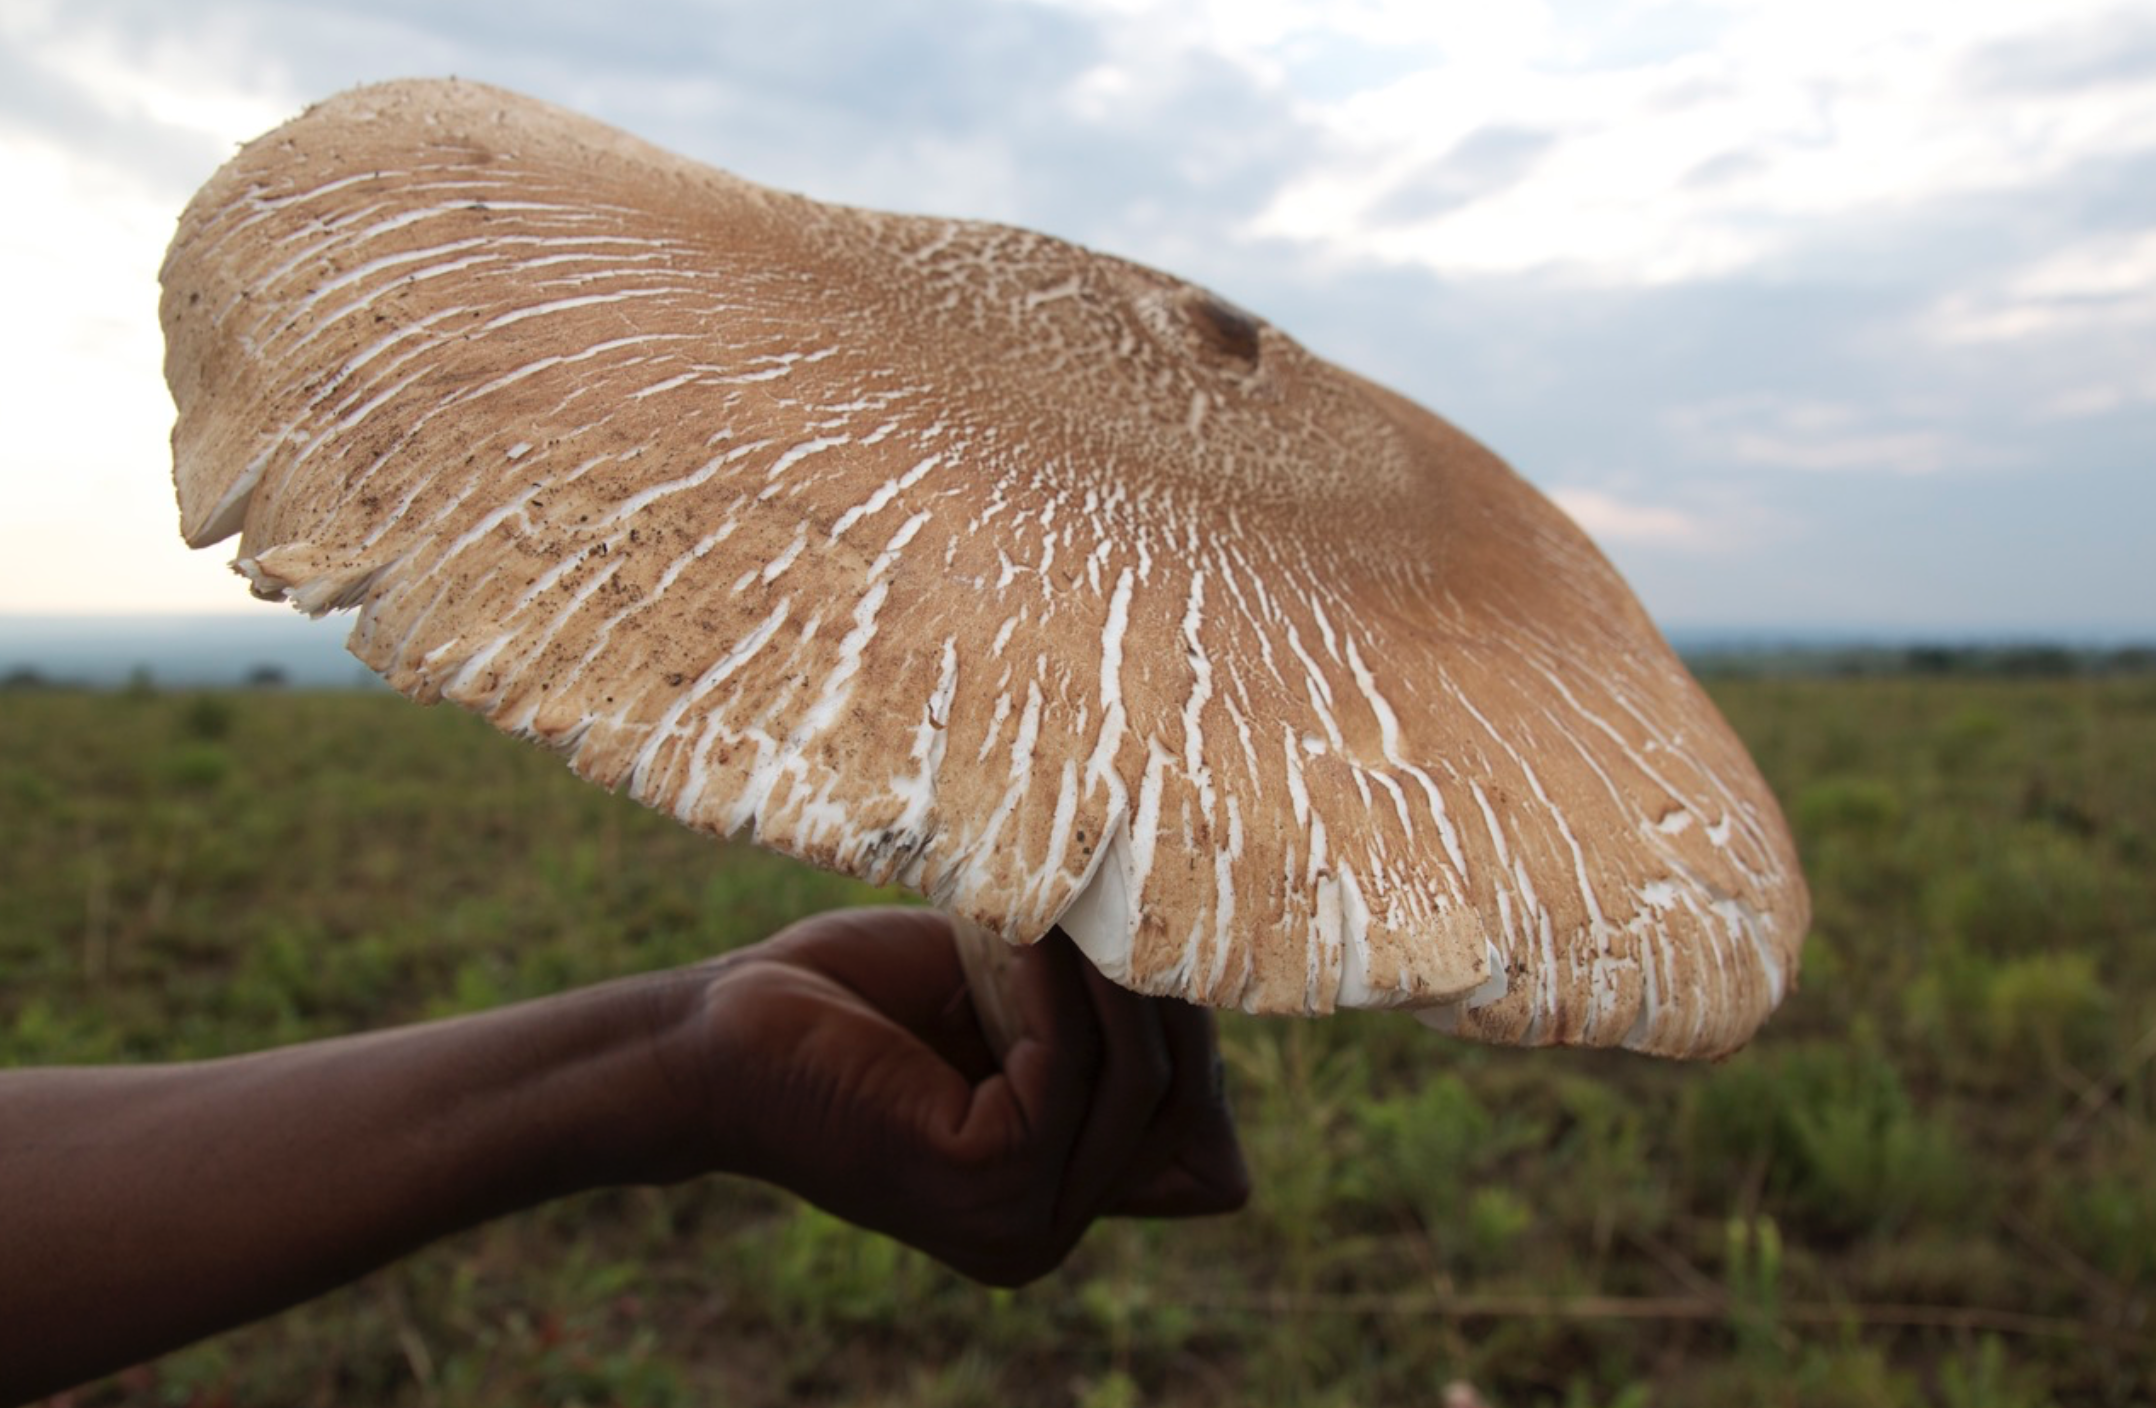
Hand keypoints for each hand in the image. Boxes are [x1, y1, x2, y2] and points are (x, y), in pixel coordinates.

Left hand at [679, 907, 1248, 1284]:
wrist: (713, 1037)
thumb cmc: (844, 1008)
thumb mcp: (998, 1013)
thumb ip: (1089, 1030)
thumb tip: (1203, 986)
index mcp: (1050, 1207)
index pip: (1200, 1150)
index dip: (1202, 1049)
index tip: (1177, 947)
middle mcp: (1042, 1234)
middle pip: (1178, 1112)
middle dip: (1175, 999)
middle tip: (1148, 896)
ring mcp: (1018, 1220)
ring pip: (1135, 1084)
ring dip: (1121, 973)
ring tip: (1095, 885)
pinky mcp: (981, 1177)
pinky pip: (1067, 1063)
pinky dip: (1060, 979)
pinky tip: (1035, 912)